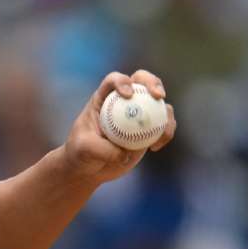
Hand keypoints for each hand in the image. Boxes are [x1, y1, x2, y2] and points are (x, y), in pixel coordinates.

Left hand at [61, 70, 176, 183]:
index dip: (122, 81)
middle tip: (158, 96)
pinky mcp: (150, 127)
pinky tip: (156, 147)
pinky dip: (166, 133)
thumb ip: (103, 149)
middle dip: (153, 82)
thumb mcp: (85, 150)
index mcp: (103, 98)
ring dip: (165, 112)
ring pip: (159, 102)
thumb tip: (125, 152)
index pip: (113, 80)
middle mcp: (123, 100)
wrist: (90, 167)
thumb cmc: (81, 154)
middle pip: (142, 80)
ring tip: (162, 131)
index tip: (128, 95)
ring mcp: (138, 112)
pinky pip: (164, 125)